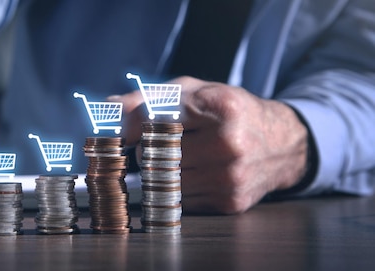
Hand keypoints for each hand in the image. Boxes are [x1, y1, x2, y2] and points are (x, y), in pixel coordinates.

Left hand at [113, 76, 308, 213]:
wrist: (281, 143)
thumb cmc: (229, 111)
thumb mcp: (193, 91)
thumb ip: (147, 97)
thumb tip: (108, 108)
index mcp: (221, 106)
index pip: (155, 119)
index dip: (134, 126)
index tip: (126, 130)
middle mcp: (229, 143)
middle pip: (155, 153)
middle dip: (147, 149)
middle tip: (155, 144)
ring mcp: (230, 176)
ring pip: (163, 180)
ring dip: (159, 171)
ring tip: (177, 157)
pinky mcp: (230, 202)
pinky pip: (180, 200)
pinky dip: (177, 188)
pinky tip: (194, 173)